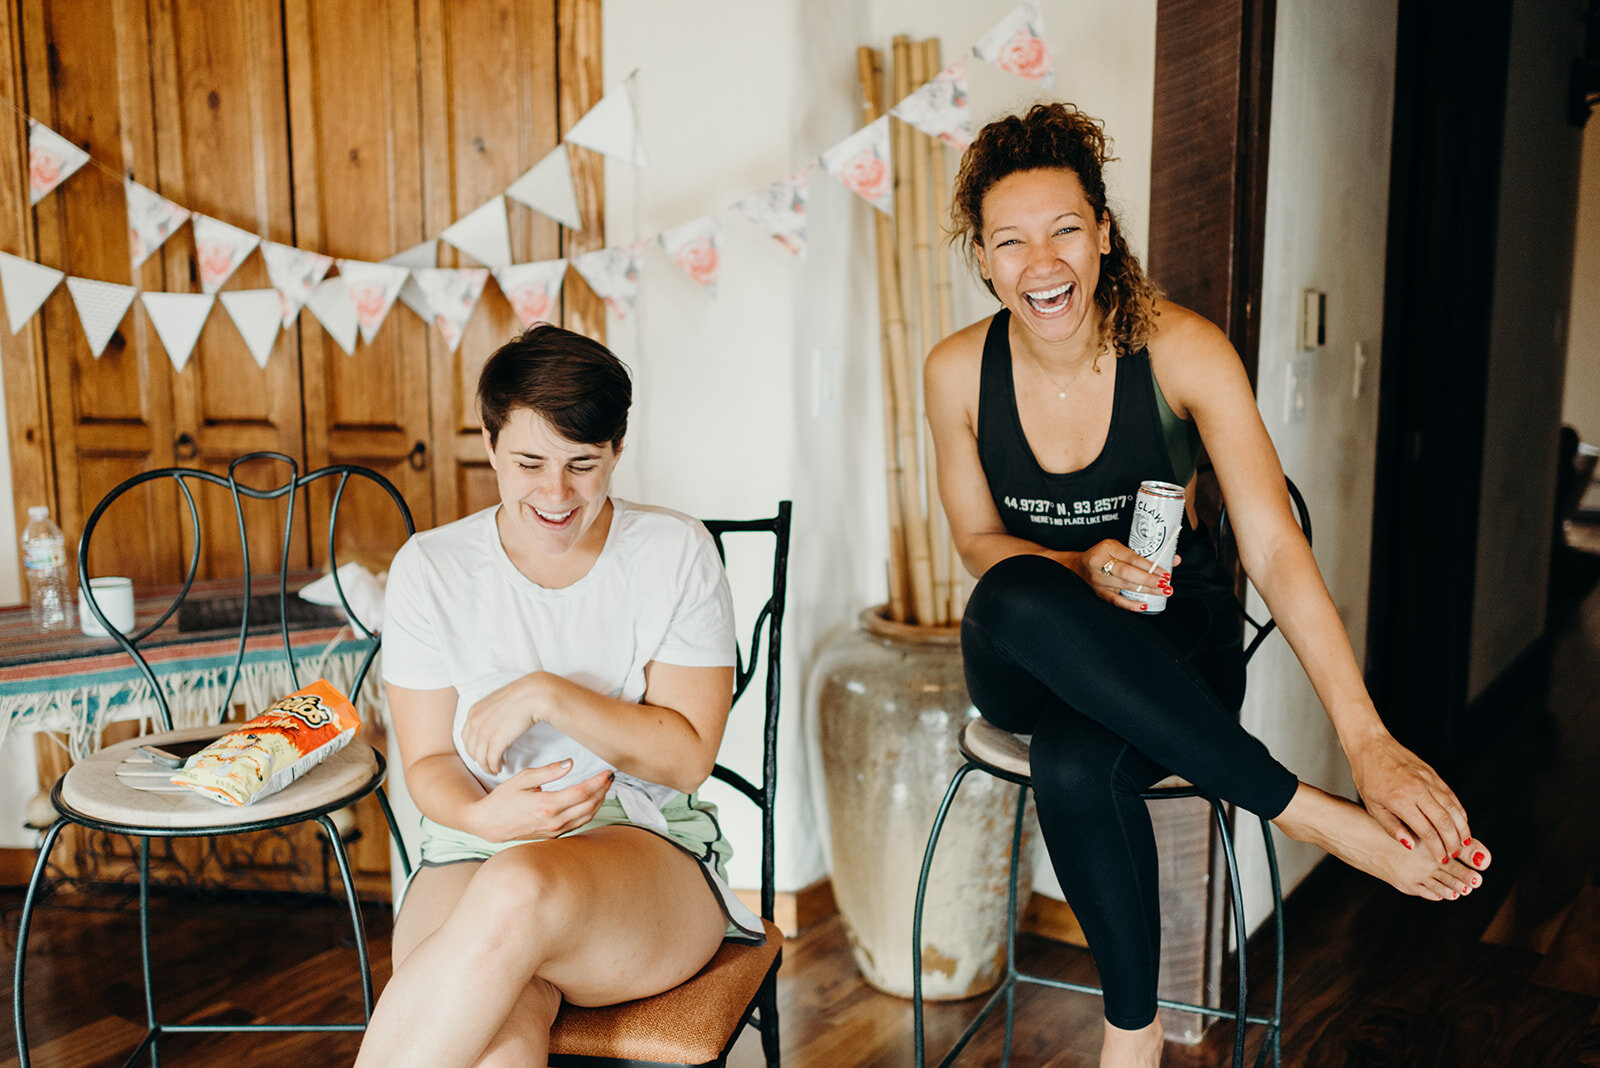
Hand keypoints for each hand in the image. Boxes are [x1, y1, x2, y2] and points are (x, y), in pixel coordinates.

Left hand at [462, 673, 552, 774]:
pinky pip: (491, 760)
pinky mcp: (497, 741)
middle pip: (471, 749)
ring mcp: (485, 732)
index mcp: (474, 712)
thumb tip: (492, 722)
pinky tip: (499, 768)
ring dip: (486, 767)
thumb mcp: (496, 701)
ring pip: (480, 758)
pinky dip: (494, 767)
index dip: (473, 748)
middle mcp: (475, 722)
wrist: (532, 695)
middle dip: (478, 759)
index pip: (466, 737)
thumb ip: (488, 712)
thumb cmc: (520, 696)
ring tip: (494, 769)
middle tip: (487, 764)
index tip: (480, 753)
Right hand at [466, 761, 612, 841]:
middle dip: (603, 790)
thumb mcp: (522, 779)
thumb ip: (548, 771)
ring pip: (587, 817)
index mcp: (546, 805)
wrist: (488, 824)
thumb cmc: (502, 799)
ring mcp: (554, 831)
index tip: (607, 771)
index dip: (598, 781)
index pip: (582, 792)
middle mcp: (553, 821)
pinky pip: (578, 824)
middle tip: (610, 777)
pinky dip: (589, 812)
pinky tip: (592, 801)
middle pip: (589, 805)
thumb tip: (570, 763)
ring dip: (599, 801)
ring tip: (604, 787)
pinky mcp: (553, 836)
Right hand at [1073, 539, 1175, 611]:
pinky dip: (1130, 604)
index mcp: (1108, 548)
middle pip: (1127, 572)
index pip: (1131, 558)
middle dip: (1148, 580)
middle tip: (1165, 584)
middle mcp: (1100, 563)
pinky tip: (1143, 605)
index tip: (1165, 572)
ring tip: (1162, 592)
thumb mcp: (1119, 547)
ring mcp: (1098, 580)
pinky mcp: (1098, 592)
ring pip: (1124, 586)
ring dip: (1146, 591)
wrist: (1077, 565)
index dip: (1149, 566)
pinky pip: (1115, 600)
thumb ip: (1143, 554)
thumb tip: (1174, 560)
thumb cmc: (1103, 554)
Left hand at [1347, 731, 1470, 863]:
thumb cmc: (1367, 777)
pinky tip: (1462, 823)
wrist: (1371, 746)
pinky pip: (1452, 796)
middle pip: (1445, 822)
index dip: (1437, 848)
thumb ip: (1392, 828)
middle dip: (1453, 842)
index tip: (1441, 859)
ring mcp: (1429, 781)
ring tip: (1464, 843)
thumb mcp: (1372, 806)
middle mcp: (1418, 790)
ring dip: (1462, 828)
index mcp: (1401, 800)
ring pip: (1453, 809)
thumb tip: (1411, 846)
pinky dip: (1459, 812)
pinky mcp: (1434, 774)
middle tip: (1455, 854)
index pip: (1427, 831)